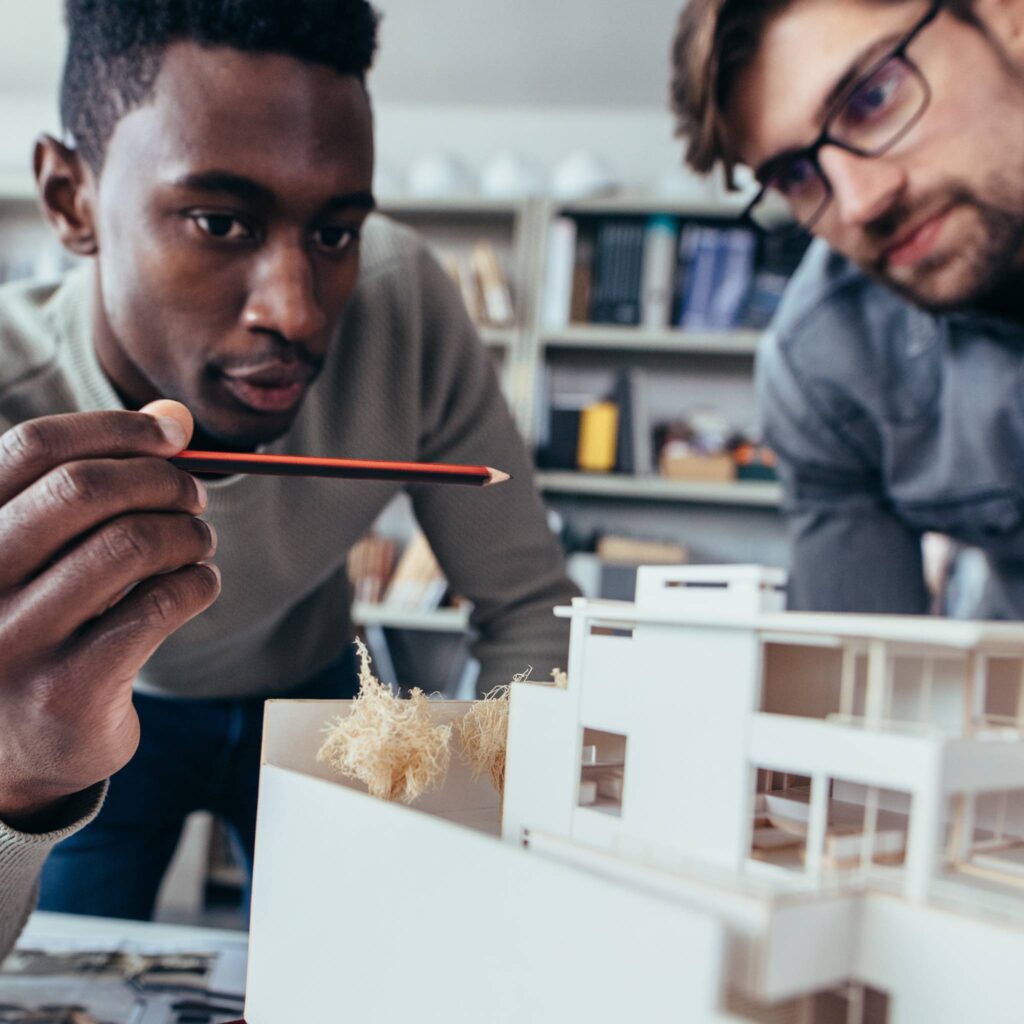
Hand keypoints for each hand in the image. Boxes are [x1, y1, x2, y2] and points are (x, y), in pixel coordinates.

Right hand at [0, 400, 219, 829]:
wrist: (10, 756)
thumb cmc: (38, 627)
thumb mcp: (40, 554)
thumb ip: (93, 485)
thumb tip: (175, 419)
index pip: (32, 447)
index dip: (116, 429)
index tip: (174, 436)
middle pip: (85, 489)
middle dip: (162, 480)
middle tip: (194, 496)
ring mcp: (12, 640)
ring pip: (131, 544)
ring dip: (188, 533)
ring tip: (198, 542)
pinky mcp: (66, 691)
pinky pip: (159, 606)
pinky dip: (198, 582)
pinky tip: (198, 585)